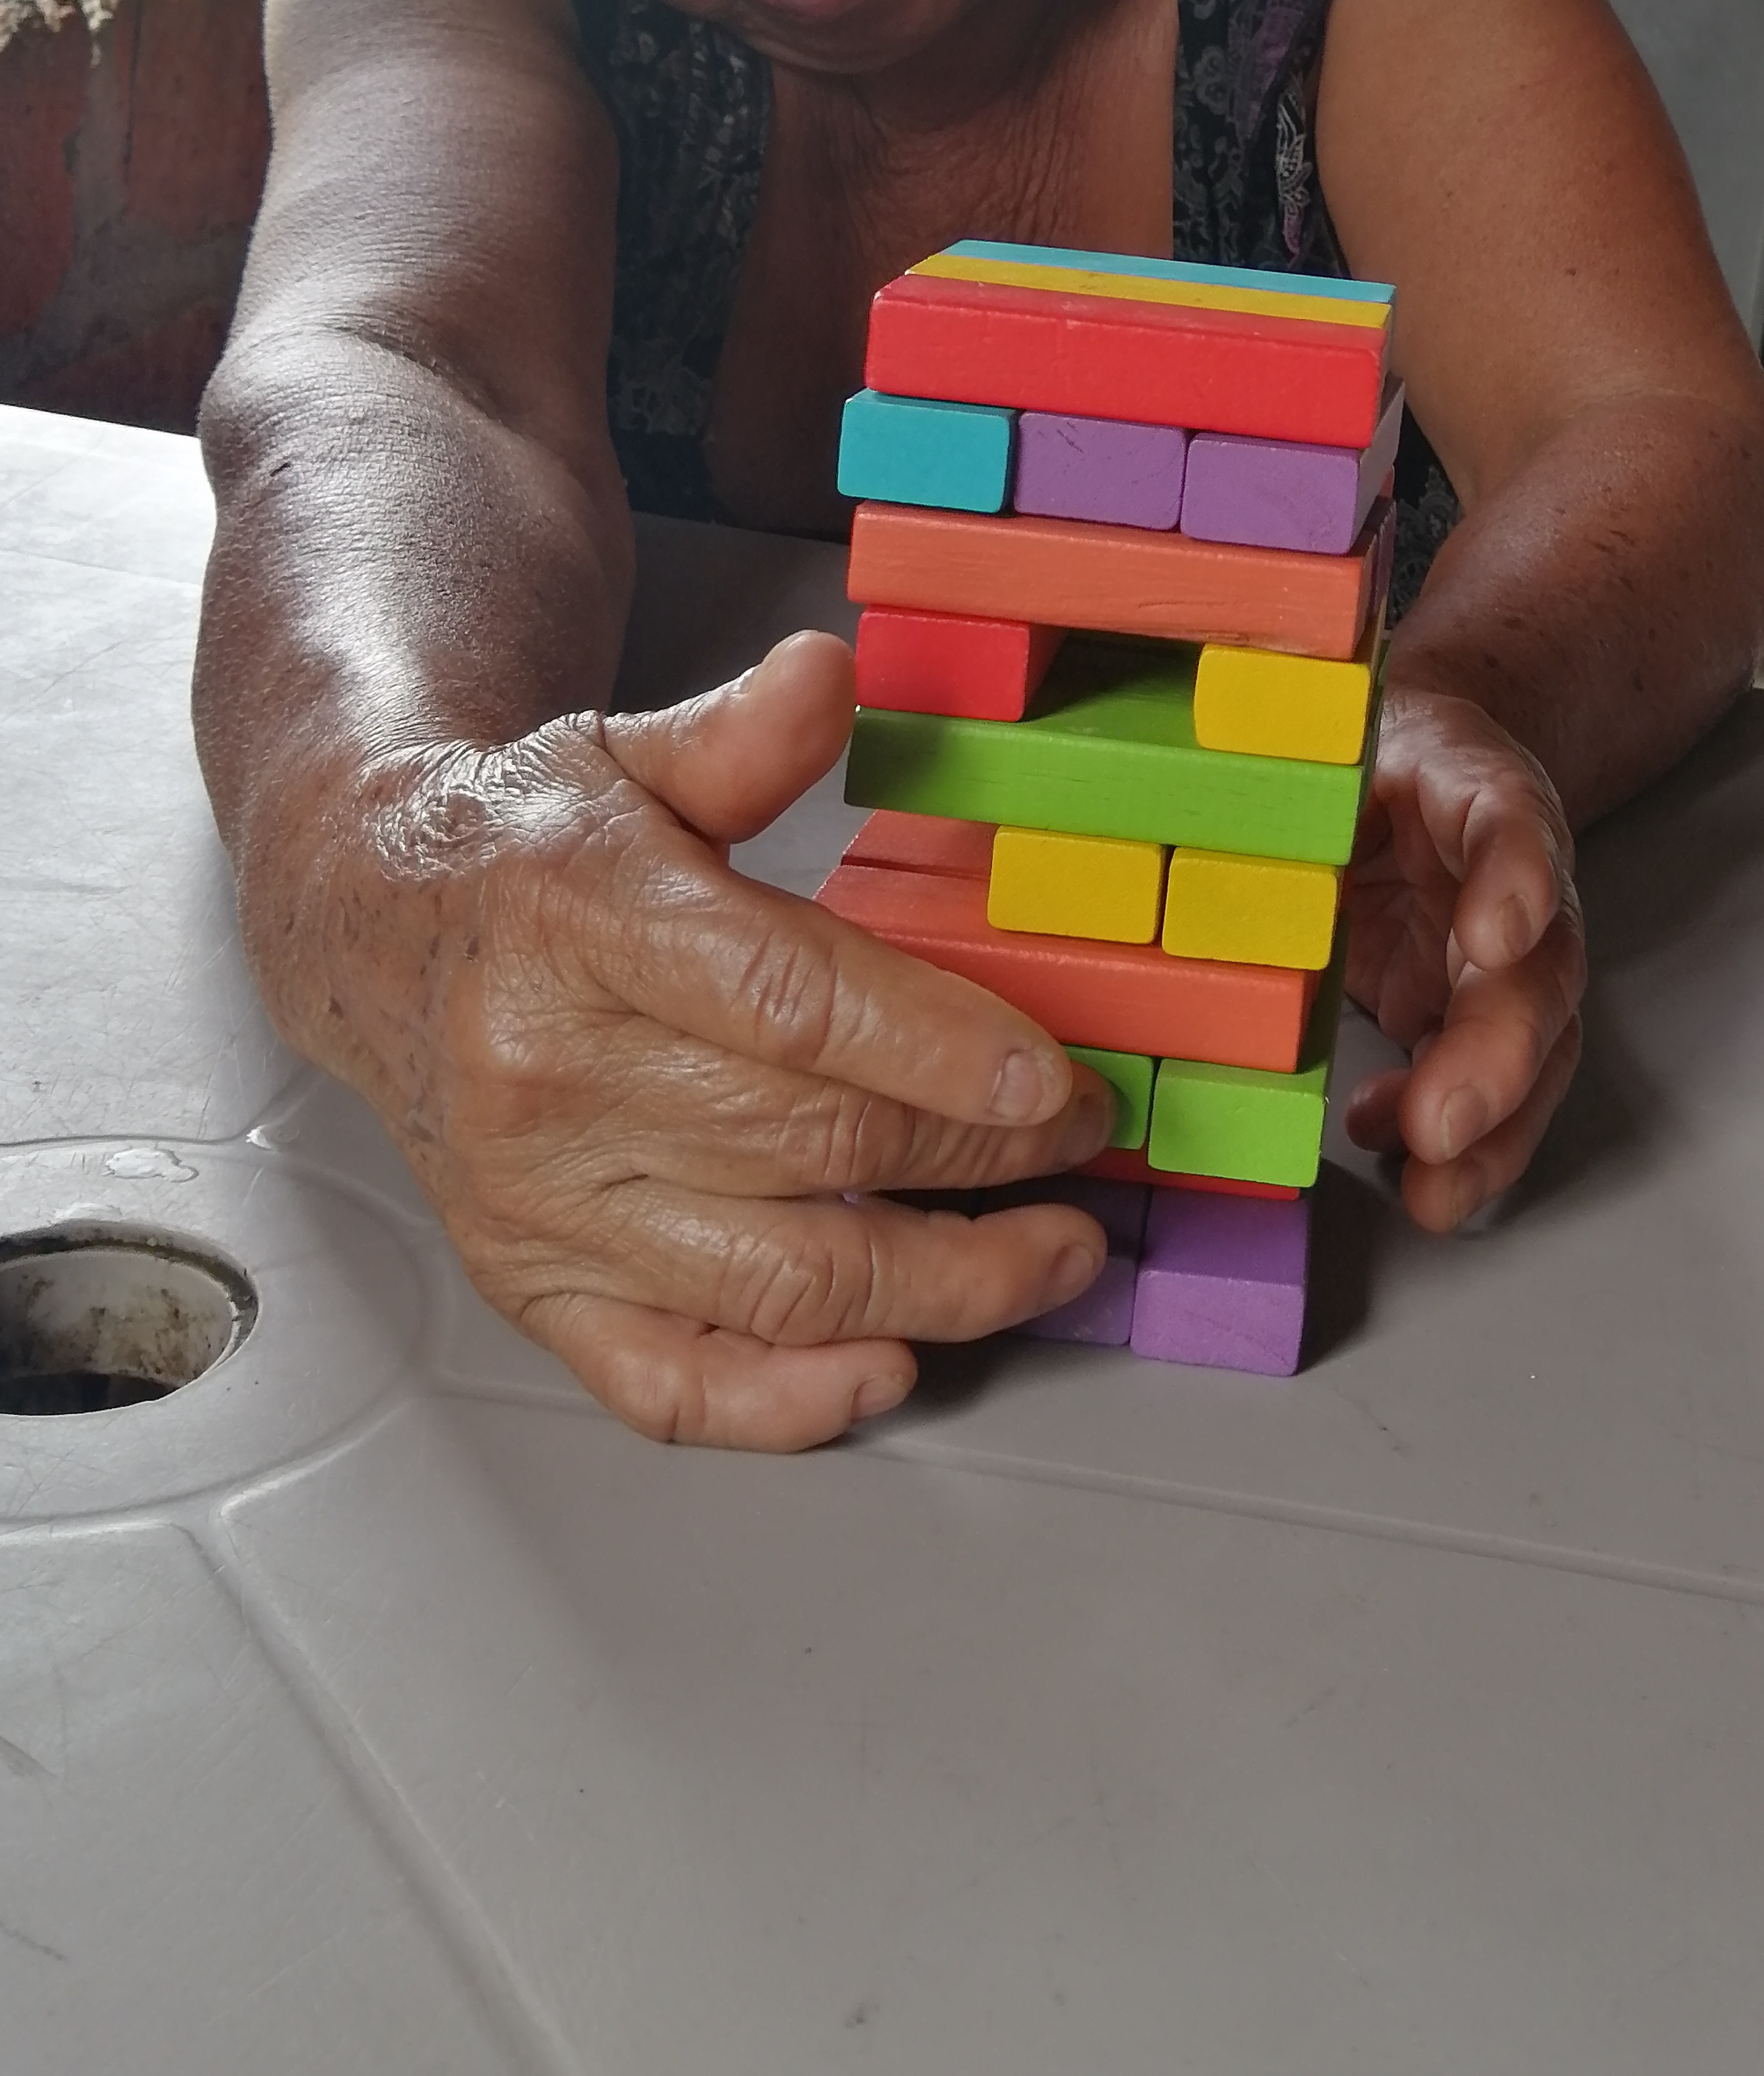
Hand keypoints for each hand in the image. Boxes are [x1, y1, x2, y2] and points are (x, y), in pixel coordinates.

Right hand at [241, 631, 1113, 1449]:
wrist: (371, 932)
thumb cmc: (524, 848)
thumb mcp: (624, 755)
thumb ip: (737, 736)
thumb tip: (825, 677)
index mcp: (580, 927)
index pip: (785, 1006)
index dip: (935, 1049)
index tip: (1049, 1076)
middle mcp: (551, 1080)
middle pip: (809, 1146)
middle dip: (977, 1155)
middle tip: (1080, 1137)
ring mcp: (541, 1203)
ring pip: (775, 1281)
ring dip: (941, 1287)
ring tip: (1050, 1254)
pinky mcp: (532, 1287)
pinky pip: (670, 1380)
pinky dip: (792, 1398)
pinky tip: (891, 1366)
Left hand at [1339, 682, 1586, 1231]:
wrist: (1421, 762)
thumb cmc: (1370, 750)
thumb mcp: (1333, 737)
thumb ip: (1298, 778)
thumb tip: (1218, 821)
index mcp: (1483, 794)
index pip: (1514, 823)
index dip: (1515, 878)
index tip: (1493, 933)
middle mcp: (1517, 888)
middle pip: (1538, 970)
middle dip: (1497, 1057)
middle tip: (1441, 1122)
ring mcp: (1502, 963)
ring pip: (1534, 1051)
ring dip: (1493, 1132)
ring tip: (1436, 1190)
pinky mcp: (1466, 1013)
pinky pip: (1480, 1086)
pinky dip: (1452, 1139)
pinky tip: (1396, 1153)